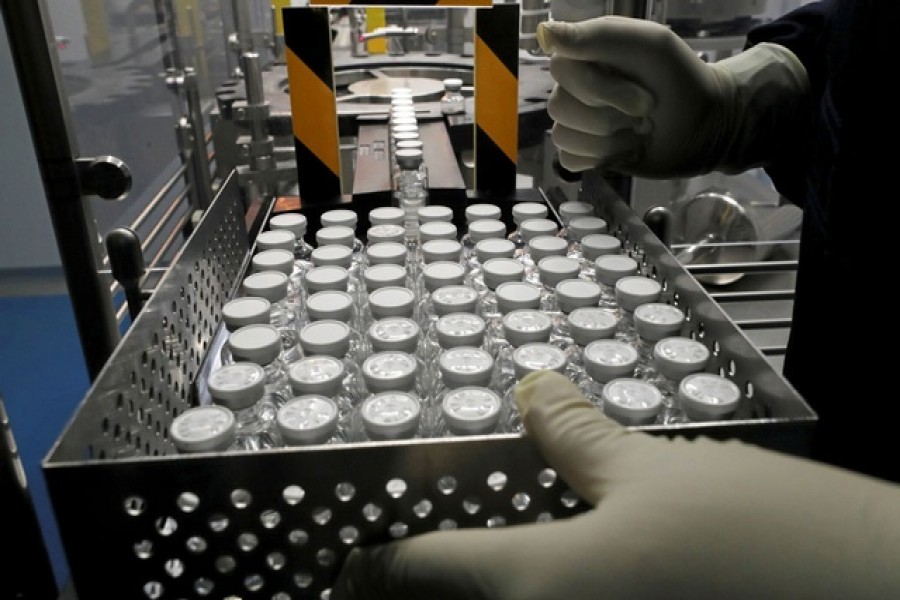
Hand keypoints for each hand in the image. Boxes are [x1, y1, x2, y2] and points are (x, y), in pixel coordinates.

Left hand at [332, 371, 899, 598]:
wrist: (874, 594)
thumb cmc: (765, 542)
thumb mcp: (660, 477)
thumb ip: (580, 441)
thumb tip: (534, 394)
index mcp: (540, 588)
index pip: (425, 575)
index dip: (376, 570)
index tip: (346, 571)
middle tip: (389, 579)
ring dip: (478, 596)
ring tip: (476, 572)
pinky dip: (541, 598)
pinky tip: (562, 581)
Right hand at [539, 16, 806, 177]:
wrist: (707, 125)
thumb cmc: (681, 79)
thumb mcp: (650, 44)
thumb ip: (598, 35)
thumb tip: (544, 32)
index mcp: (586, 55)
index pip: (560, 69)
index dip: (597, 88)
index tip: (641, 91)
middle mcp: (575, 87)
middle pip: (559, 107)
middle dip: (610, 116)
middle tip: (646, 111)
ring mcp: (578, 122)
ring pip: (563, 135)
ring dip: (609, 139)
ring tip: (639, 131)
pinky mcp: (584, 153)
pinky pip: (568, 159)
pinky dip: (601, 158)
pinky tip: (626, 149)